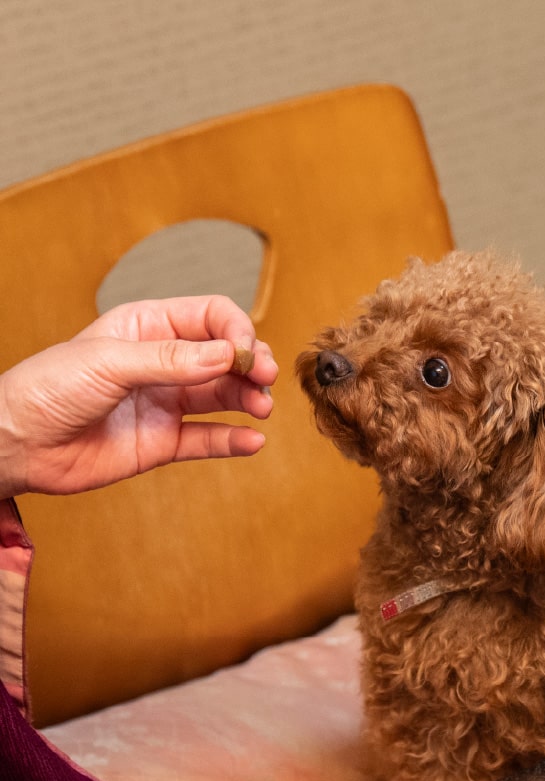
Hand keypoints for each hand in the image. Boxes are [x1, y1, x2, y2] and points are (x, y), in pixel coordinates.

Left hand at [0, 295, 278, 498]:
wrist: (18, 444)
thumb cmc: (47, 388)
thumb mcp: (109, 361)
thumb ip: (170, 360)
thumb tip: (225, 355)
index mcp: (149, 326)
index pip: (210, 317)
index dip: (235, 330)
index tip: (245, 352)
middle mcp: (164, 362)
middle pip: (225, 356)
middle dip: (251, 364)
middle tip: (264, 378)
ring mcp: (166, 402)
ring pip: (223, 396)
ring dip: (249, 399)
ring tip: (261, 408)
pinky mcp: (164, 441)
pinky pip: (208, 439)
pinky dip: (233, 440)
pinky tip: (252, 441)